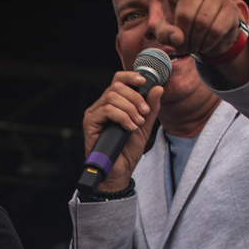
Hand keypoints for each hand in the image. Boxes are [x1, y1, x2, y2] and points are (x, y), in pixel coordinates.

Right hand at [82, 71, 163, 191]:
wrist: (119, 172)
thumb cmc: (128, 151)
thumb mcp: (145, 126)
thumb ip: (151, 108)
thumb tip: (158, 88)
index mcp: (113, 103)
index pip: (119, 80)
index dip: (130, 76)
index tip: (144, 81)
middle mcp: (101, 106)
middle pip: (117, 86)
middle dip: (135, 98)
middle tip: (144, 113)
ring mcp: (94, 114)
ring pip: (112, 97)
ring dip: (130, 109)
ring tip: (137, 124)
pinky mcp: (90, 123)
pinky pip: (106, 110)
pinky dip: (122, 117)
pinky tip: (129, 127)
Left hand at [156, 0, 243, 60]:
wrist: (208, 36)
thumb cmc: (183, 28)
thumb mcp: (167, 32)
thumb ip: (165, 33)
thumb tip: (178, 37)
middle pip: (186, 15)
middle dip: (182, 36)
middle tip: (183, 45)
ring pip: (202, 24)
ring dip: (195, 42)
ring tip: (193, 45)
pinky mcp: (231, 8)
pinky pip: (216, 30)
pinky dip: (208, 44)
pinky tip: (205, 44)